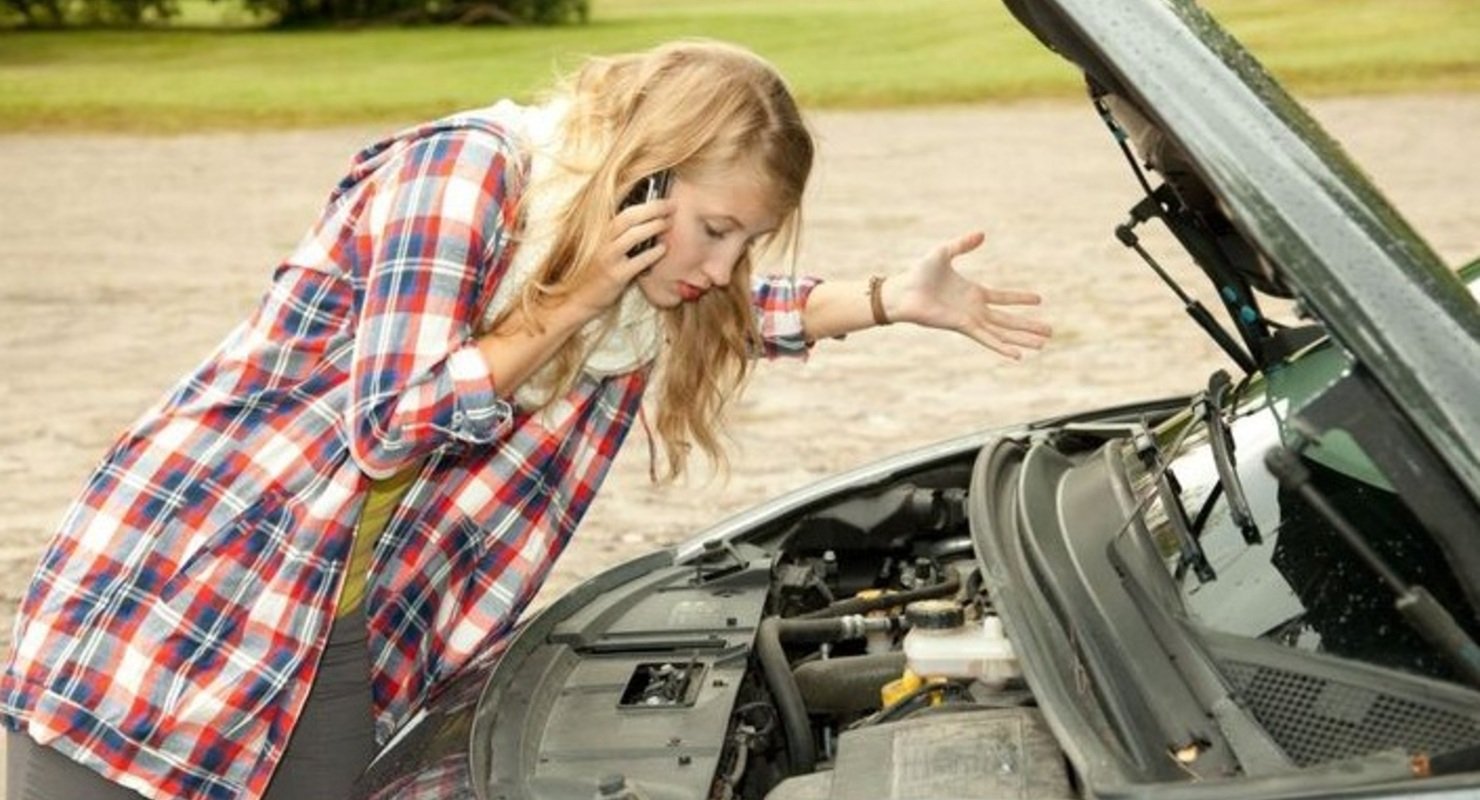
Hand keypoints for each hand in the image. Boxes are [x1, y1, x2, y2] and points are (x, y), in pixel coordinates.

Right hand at [566, 198, 671, 318]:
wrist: (579, 299)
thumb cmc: (596, 275)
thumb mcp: (604, 250)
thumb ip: (620, 238)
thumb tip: (647, 224)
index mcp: (601, 234)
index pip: (623, 210)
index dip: (644, 202)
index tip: (661, 197)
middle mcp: (602, 243)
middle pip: (629, 217)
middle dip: (653, 208)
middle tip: (671, 205)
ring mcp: (608, 259)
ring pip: (632, 236)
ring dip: (654, 226)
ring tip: (669, 223)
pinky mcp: (615, 276)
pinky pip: (637, 261)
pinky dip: (652, 253)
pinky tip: (663, 249)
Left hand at [885, 231, 1051, 358]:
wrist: (903, 291)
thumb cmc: (920, 273)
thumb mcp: (944, 252)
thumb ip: (963, 244)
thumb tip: (982, 234)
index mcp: (974, 292)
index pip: (1004, 298)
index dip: (1021, 298)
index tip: (1040, 300)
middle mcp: (975, 309)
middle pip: (1009, 320)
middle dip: (1029, 326)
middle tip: (1050, 331)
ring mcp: (970, 319)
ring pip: (1003, 332)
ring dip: (1022, 339)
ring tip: (1043, 345)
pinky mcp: (963, 326)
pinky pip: (987, 338)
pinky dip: (1001, 346)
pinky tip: (1017, 355)